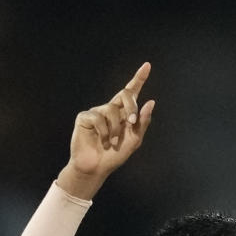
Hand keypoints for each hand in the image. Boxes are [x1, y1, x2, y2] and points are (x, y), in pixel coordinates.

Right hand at [63, 63, 154, 193]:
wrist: (96, 169)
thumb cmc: (114, 157)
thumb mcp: (133, 141)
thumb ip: (142, 122)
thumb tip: (150, 102)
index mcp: (123, 113)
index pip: (131, 93)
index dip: (139, 79)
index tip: (147, 66)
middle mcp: (110, 109)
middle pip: (124, 95)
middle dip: (131, 107)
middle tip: (132, 123)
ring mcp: (97, 112)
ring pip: (111, 109)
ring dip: (115, 129)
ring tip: (112, 143)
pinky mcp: (85, 118)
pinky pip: (97, 118)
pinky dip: (103, 132)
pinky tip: (102, 141)